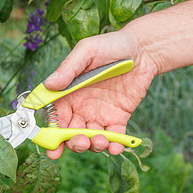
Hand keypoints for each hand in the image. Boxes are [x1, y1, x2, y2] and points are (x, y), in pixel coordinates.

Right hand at [43, 30, 157, 158]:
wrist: (144, 49)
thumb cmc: (111, 45)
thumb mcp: (87, 51)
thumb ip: (68, 68)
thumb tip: (49, 85)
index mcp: (67, 94)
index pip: (55, 117)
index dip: (51, 133)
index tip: (51, 145)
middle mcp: (80, 108)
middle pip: (70, 133)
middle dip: (72, 143)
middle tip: (80, 142)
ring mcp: (99, 115)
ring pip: (90, 138)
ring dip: (92, 145)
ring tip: (100, 141)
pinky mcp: (118, 118)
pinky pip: (114, 137)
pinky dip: (114, 146)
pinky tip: (116, 147)